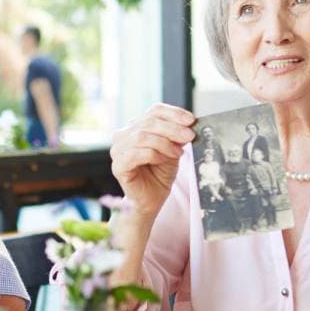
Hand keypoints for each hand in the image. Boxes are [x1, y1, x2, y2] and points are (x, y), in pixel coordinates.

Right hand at [109, 105, 197, 219]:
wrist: (152, 199)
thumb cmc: (160, 174)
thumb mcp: (173, 150)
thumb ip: (177, 137)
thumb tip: (188, 125)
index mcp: (136, 127)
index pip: (154, 111)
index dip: (173, 113)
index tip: (191, 120)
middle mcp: (123, 135)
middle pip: (149, 122)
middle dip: (173, 128)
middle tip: (189, 136)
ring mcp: (118, 150)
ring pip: (142, 136)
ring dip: (165, 143)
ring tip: (178, 153)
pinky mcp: (118, 165)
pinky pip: (136, 153)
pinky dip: (154, 154)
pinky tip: (164, 160)